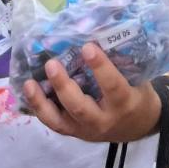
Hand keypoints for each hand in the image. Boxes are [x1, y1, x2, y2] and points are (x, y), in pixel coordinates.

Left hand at [20, 45, 163, 143]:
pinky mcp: (74, 133)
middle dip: (63, 86)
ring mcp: (85, 130)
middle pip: (79, 107)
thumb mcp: (138, 80)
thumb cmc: (138, 96)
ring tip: (29, 83)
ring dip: (42, 102)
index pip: (111, 85)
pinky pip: (54, 123)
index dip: (100, 67)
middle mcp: (102, 120)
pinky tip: (30, 92)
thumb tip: (103, 34)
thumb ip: (122, 63)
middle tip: (51, 63)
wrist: (136, 128)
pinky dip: (40, 108)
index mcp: (123, 103)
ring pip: (60, 120)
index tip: (87, 47)